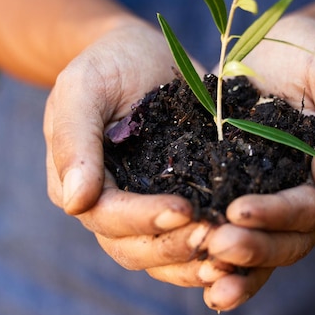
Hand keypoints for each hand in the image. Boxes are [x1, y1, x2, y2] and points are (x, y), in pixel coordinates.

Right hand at [44, 18, 208, 278]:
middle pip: (134, 247)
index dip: (144, 219)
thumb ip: (73, 139)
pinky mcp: (178, 199)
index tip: (185, 210)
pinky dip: (209, 253)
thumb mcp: (83, 87)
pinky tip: (241, 253)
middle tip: (216, 235)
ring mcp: (145, 206)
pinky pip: (187, 238)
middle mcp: (110, 205)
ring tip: (233, 255)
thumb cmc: (107, 63)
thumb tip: (75, 203)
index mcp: (79, 183)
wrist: (139, 53)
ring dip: (195, 261)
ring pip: (162, 255)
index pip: (107, 216)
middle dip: (175, 245)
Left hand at [197, 14, 314, 310]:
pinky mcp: (235, 188)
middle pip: (285, 242)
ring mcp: (270, 198)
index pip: (310, 209)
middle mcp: (305, 198)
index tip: (239, 211)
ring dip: (233, 266)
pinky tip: (187, 264)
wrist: (284, 44)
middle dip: (251, 249)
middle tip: (213, 246)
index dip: (277, 215)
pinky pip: (229, 227)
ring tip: (200, 272)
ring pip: (259, 246)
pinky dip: (213, 252)